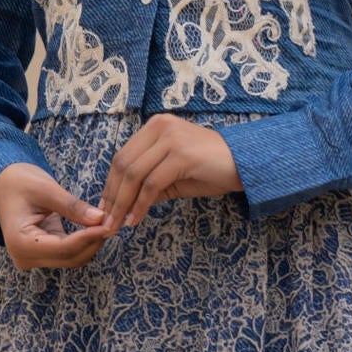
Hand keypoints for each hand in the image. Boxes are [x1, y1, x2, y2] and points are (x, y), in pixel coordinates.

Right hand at [0, 161, 112, 269]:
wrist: (1, 182)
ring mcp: (33, 258)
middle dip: (93, 241)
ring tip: (106, 222)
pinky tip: (96, 226)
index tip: (109, 224)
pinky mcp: (41, 253)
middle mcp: (25, 257)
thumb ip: (73, 207)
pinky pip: (68, 252)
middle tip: (113, 221)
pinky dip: (84, 241)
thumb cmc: (18, 181)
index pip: (64, 247)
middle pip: (70, 257)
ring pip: (72, 258)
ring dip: (91, 243)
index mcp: (21, 243)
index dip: (89, 237)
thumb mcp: (46, 190)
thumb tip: (100, 219)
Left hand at [98, 116, 241, 228]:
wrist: (247, 164)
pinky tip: (136, 219)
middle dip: (112, 197)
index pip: (122, 157)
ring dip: (122, 204)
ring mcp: (171, 138)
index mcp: (154, 127)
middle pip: (123, 164)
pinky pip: (152, 183)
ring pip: (134, 174)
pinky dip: (140, 204)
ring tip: (117, 225)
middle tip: (107, 222)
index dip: (110, 185)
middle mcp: (159, 127)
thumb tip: (121, 206)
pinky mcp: (181, 154)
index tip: (104, 210)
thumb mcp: (172, 175)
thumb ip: (147, 184)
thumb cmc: (211, 170)